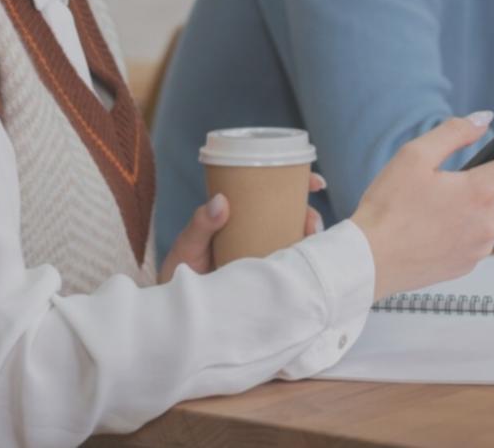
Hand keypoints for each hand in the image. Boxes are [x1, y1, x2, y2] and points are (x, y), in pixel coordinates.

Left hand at [159, 172, 328, 282]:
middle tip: (312, 223)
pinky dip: (302, 265)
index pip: (270, 192)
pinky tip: (308, 267)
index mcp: (237, 215)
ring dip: (309, 238)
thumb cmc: (179, 272)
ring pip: (294, 239)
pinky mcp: (265, 278)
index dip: (297, 182)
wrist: (176, 310)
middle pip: (290, 214)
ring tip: (310, 243)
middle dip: (309, 214)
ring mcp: (261, 254)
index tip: (317, 182)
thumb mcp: (187, 245)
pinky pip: (289, 267)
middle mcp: (254, 231)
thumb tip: (221, 200)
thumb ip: (200, 224)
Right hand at [351, 107, 493, 299]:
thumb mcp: (414, 157)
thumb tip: (484, 120)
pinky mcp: (471, 261)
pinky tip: (449, 212)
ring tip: (460, 183)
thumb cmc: (386, 210)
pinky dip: (479, 213)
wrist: (368, 264)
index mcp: (482, 192)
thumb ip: (454, 133)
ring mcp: (483, 245)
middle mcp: (491, 222)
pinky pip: (488, 229)